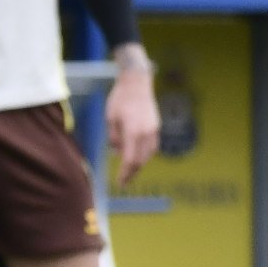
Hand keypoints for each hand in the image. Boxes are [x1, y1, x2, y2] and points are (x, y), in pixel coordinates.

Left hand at [104, 62, 159, 187]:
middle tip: (124, 181)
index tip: (120, 183)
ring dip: (139, 164)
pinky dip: (145, 155)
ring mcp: (154, 130)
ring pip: (148, 155)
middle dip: (132, 173)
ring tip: (130, 171)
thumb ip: (114, 138)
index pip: (130, 160)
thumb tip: (118, 153)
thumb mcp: (110, 119)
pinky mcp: (157, 127)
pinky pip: (153, 146)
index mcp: (133, 132)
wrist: (137, 83)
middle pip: (141, 160)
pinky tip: (139, 156)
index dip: (125, 174)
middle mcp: (146, 134)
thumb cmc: (119, 99)